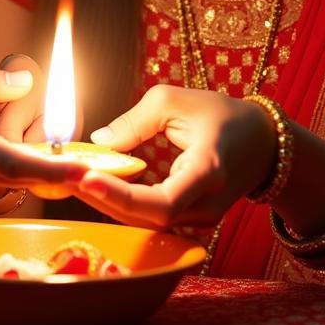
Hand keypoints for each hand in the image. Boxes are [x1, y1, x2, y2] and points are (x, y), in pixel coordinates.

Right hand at [0, 63, 87, 200]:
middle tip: (103, 167)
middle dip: (63, 173)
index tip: (87, 171)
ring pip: (14, 180)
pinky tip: (42, 156)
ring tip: (82, 161)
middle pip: (25, 178)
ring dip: (45, 171)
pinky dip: (23, 169)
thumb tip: (27, 82)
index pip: (16, 163)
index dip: (54, 169)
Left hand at [70, 84, 276, 228]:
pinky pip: (150, 217)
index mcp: (208, 172)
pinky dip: (120, 202)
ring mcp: (200, 219)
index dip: (121, 197)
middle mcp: (205, 206)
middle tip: (63, 174)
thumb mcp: (174, 101)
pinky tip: (94, 184)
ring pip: (145, 222)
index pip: (161, 202)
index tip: (86, 178)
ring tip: (70, 177)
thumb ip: (135, 121)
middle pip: (146, 218)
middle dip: (101, 198)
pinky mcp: (190, 220)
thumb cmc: (218, 115)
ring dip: (106, 202)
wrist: (261, 143)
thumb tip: (100, 142)